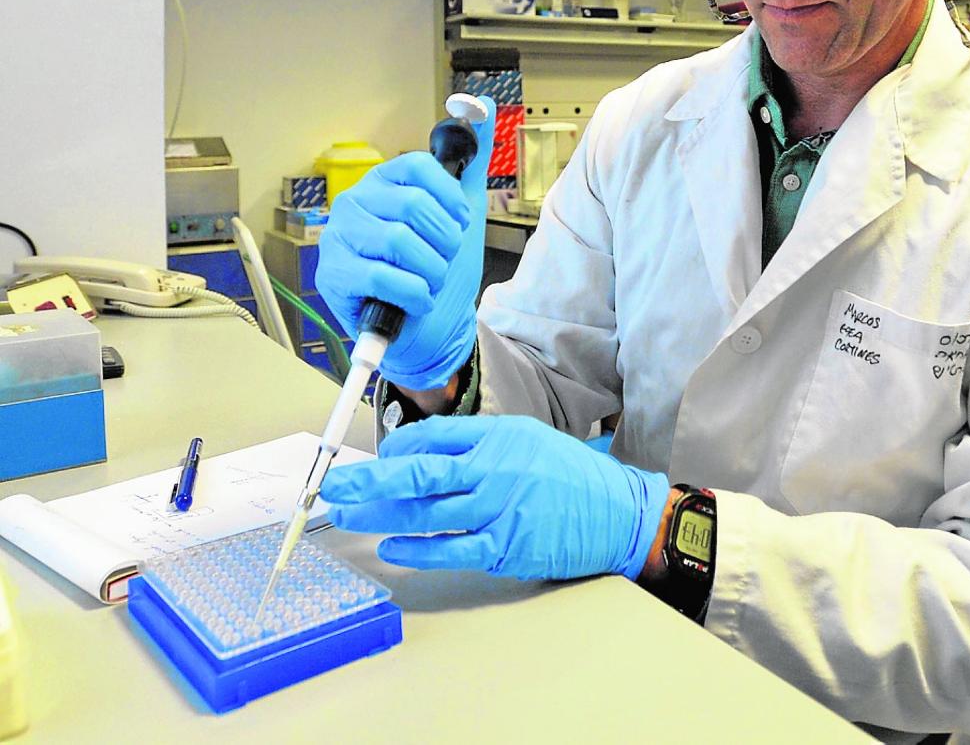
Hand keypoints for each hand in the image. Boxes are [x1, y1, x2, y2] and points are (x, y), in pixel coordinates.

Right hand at [314, 97, 495, 390]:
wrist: (432, 329)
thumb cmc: (440, 269)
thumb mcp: (462, 212)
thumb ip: (470, 159)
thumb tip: (482, 103)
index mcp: (385, 182)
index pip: (420, 167)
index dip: (451, 199)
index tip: (460, 223)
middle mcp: (355, 202)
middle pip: (413, 206)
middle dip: (444, 242)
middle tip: (443, 260)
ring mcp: (338, 238)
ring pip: (399, 242)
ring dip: (431, 270)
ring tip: (429, 281)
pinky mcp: (332, 276)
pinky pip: (384, 277)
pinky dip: (414, 294)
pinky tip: (416, 300)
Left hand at [322, 415, 670, 582]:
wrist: (617, 511)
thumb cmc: (571, 475)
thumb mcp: (527, 439)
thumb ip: (479, 443)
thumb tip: (423, 453)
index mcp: (497, 437)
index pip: (432, 437)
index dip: (395, 448)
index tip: (374, 458)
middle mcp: (493, 469)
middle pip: (418, 473)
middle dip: (370, 479)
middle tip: (335, 483)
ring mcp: (497, 509)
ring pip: (425, 512)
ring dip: (380, 513)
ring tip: (348, 513)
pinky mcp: (504, 547)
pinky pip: (449, 548)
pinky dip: (416, 548)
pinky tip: (390, 546)